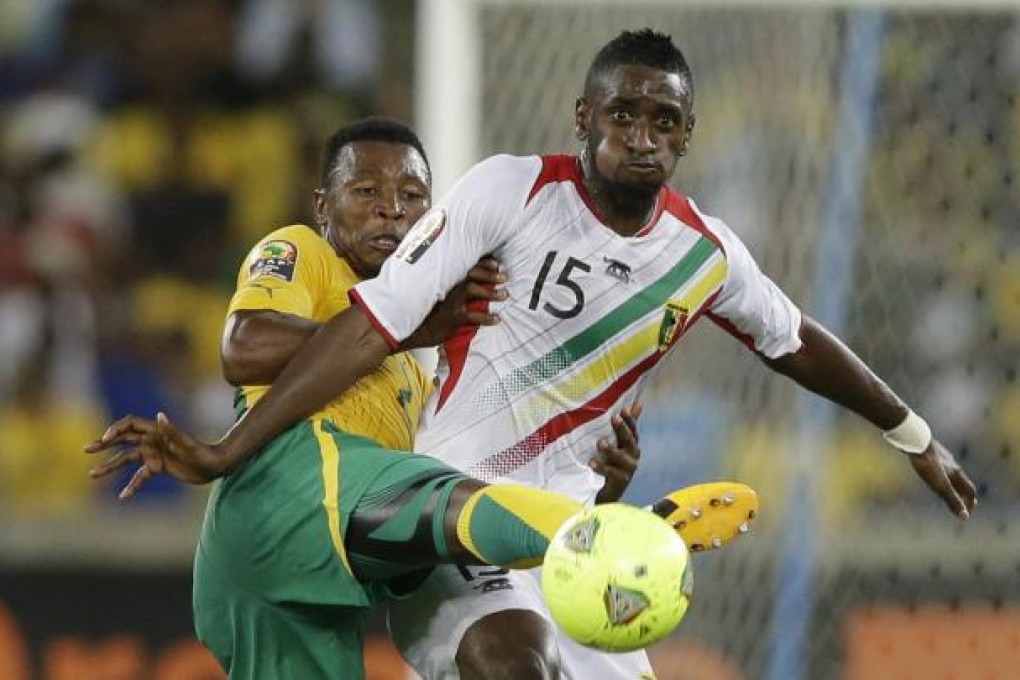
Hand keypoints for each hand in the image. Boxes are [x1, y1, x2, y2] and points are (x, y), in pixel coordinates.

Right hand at [85, 412, 226, 499]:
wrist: (216, 466)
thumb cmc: (203, 454)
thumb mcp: (187, 445)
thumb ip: (173, 431)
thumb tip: (160, 416)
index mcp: (157, 432)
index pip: (131, 425)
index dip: (116, 430)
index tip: (105, 441)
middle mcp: (153, 441)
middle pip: (123, 439)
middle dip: (105, 444)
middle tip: (87, 449)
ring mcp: (155, 454)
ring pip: (126, 458)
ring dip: (110, 466)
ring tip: (92, 474)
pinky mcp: (158, 467)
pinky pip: (140, 476)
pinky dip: (132, 485)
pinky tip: (123, 496)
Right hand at [400, 256, 506, 349]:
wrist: (413, 332)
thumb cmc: (426, 315)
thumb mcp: (436, 298)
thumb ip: (450, 289)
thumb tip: (470, 285)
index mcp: (446, 282)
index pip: (466, 267)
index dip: (482, 263)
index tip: (496, 262)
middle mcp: (448, 289)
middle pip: (471, 274)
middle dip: (489, 273)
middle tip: (505, 276)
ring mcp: (450, 303)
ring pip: (472, 290)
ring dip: (490, 291)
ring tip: (505, 294)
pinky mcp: (451, 319)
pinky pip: (472, 316)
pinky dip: (486, 318)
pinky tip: (497, 319)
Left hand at [593, 403, 643, 503]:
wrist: (610, 490)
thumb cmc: (614, 461)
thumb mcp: (618, 442)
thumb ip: (626, 425)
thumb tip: (638, 403)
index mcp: (632, 445)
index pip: (633, 429)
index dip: (629, 420)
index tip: (622, 410)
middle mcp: (633, 455)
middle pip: (629, 440)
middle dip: (622, 429)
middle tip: (614, 418)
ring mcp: (628, 469)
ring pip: (621, 457)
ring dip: (611, 449)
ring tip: (601, 442)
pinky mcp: (621, 481)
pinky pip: (612, 473)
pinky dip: (602, 467)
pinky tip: (592, 462)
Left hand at [907, 438, 977, 519]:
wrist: (914, 440)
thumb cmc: (927, 464)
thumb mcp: (940, 485)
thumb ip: (952, 499)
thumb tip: (964, 517)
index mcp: (957, 473)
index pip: (969, 490)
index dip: (969, 503)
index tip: (966, 514)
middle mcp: (952, 465)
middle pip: (962, 482)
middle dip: (964, 495)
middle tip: (965, 503)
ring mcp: (941, 458)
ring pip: (950, 473)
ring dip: (952, 484)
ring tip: (949, 489)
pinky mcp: (929, 453)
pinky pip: (938, 465)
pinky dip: (940, 474)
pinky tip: (931, 471)